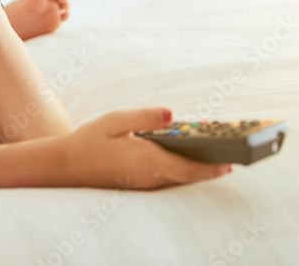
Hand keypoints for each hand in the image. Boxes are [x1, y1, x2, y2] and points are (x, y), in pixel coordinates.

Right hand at [61, 109, 231, 189]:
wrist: (66, 165)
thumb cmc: (90, 140)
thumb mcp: (114, 121)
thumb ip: (144, 118)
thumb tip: (171, 114)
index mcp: (146, 160)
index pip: (188, 169)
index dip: (212, 168)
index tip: (232, 163)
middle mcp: (149, 176)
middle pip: (188, 175)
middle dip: (210, 165)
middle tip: (232, 152)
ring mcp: (145, 183)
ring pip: (179, 177)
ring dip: (196, 165)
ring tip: (215, 148)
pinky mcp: (140, 183)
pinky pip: (168, 177)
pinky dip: (181, 167)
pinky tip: (186, 152)